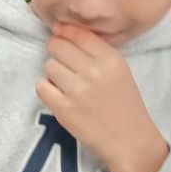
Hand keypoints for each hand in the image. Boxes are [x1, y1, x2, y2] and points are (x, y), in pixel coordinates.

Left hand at [36, 23, 168, 171]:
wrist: (129, 140)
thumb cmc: (123, 103)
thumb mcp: (119, 70)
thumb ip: (94, 51)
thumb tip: (61, 31)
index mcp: (111, 59)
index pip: (77, 34)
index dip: (64, 33)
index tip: (61, 37)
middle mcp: (94, 72)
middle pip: (58, 47)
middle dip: (57, 52)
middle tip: (64, 64)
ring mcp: (77, 91)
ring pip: (48, 66)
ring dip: (53, 73)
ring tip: (67, 84)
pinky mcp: (63, 109)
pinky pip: (41, 87)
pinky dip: (47, 89)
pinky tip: (59, 95)